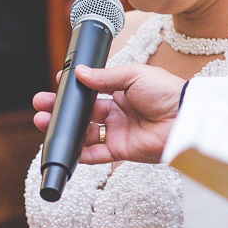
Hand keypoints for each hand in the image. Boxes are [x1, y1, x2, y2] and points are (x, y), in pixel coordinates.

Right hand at [32, 64, 185, 164]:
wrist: (186, 117)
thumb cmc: (167, 92)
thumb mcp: (134, 75)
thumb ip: (104, 77)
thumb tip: (78, 73)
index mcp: (122, 92)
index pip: (92, 92)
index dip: (74, 91)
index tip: (57, 86)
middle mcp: (118, 112)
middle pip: (83, 113)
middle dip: (62, 110)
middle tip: (41, 106)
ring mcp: (118, 132)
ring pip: (85, 133)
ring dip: (65, 129)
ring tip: (43, 122)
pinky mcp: (120, 151)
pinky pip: (95, 154)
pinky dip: (78, 153)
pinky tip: (62, 145)